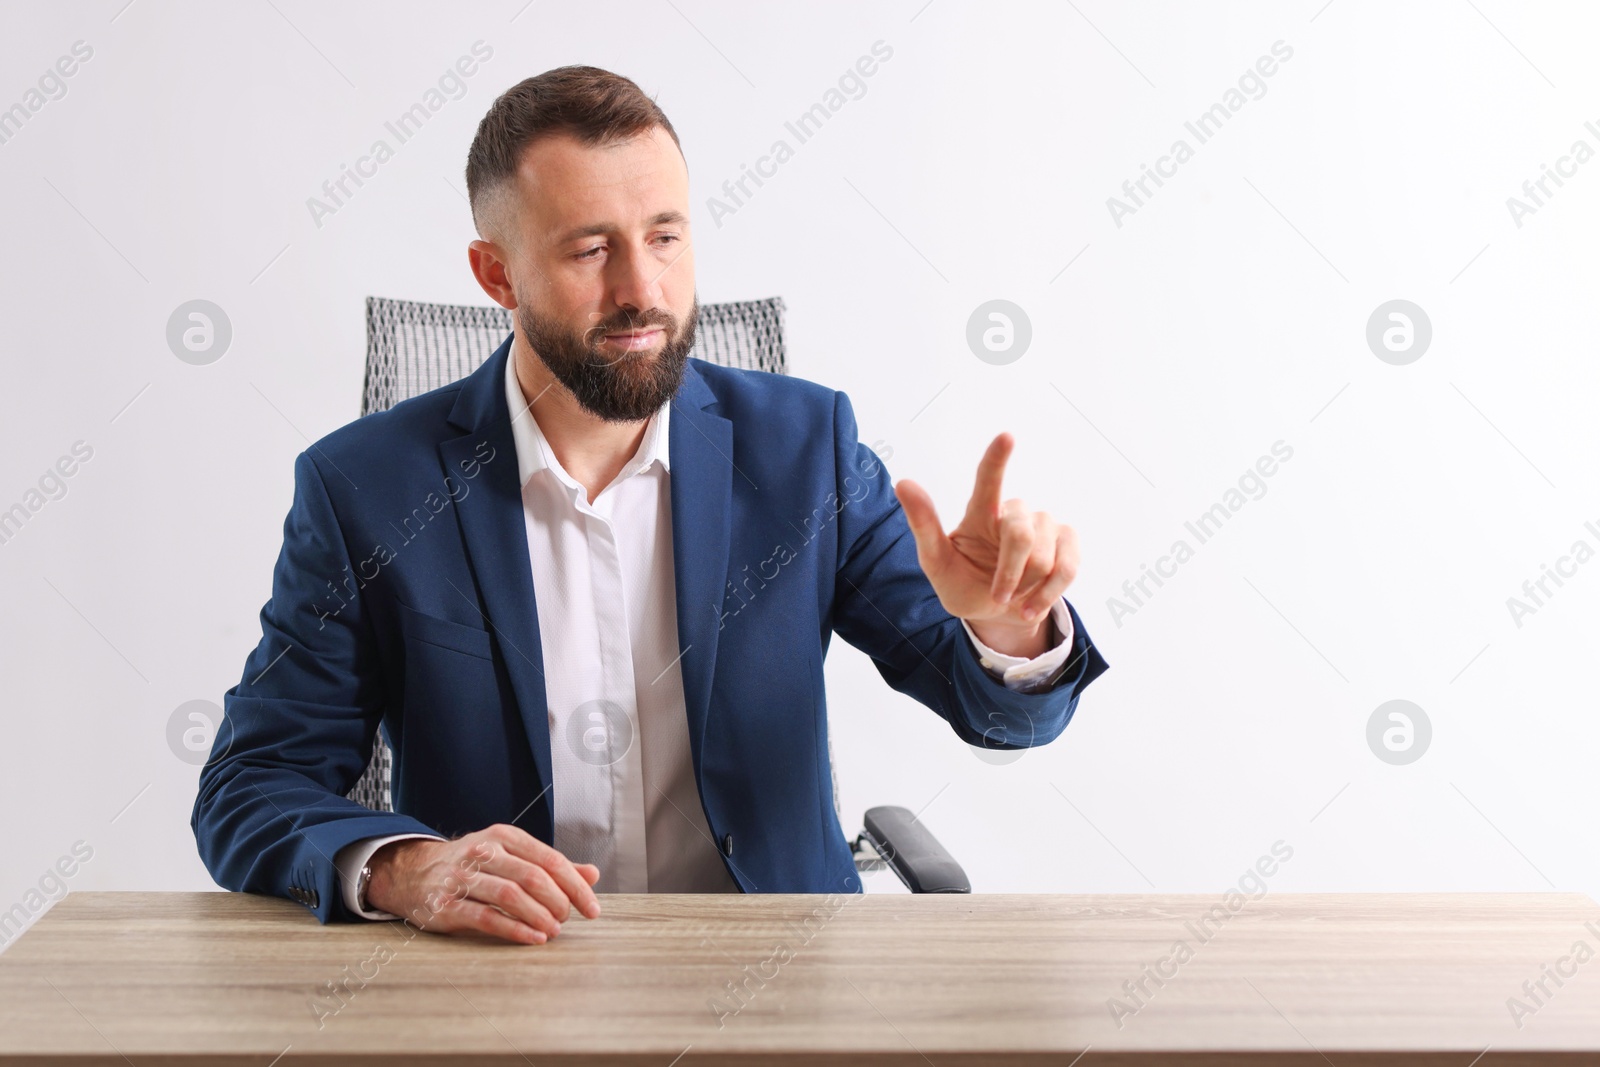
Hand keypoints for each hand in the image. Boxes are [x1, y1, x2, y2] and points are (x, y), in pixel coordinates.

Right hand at [365, 823, 601, 944]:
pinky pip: (486, 918)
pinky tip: (533, 939)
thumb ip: (550, 865)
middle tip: (569, 919)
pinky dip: (515, 930)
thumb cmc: (472, 866)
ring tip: (554, 930)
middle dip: (559, 902)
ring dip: (539, 916)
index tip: (592, 908)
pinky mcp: (446, 905)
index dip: (576, 885)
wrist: (412, 872)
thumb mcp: (509, 855)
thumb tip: (592, 874)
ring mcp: (462, 878)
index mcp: (504, 837)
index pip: (550, 860)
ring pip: (511, 896)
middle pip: (533, 876)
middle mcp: (483, 853)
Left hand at [893, 433, 1078, 647]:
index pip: (988, 479)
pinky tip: (1031, 607)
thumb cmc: (962, 583)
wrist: (993, 614)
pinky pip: (1067, 568)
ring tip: (1012, 598)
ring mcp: (1045, 525)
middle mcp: (1014, 512)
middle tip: (997, 595)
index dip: (998, 458)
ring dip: (1026, 587)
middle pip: (1020, 535)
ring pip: (1045, 557)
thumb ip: (923, 525)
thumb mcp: (936, 562)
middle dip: (1009, 573)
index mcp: (981, 512)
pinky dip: (1048, 594)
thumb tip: (903, 482)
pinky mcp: (1067, 542)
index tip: (1006, 437)